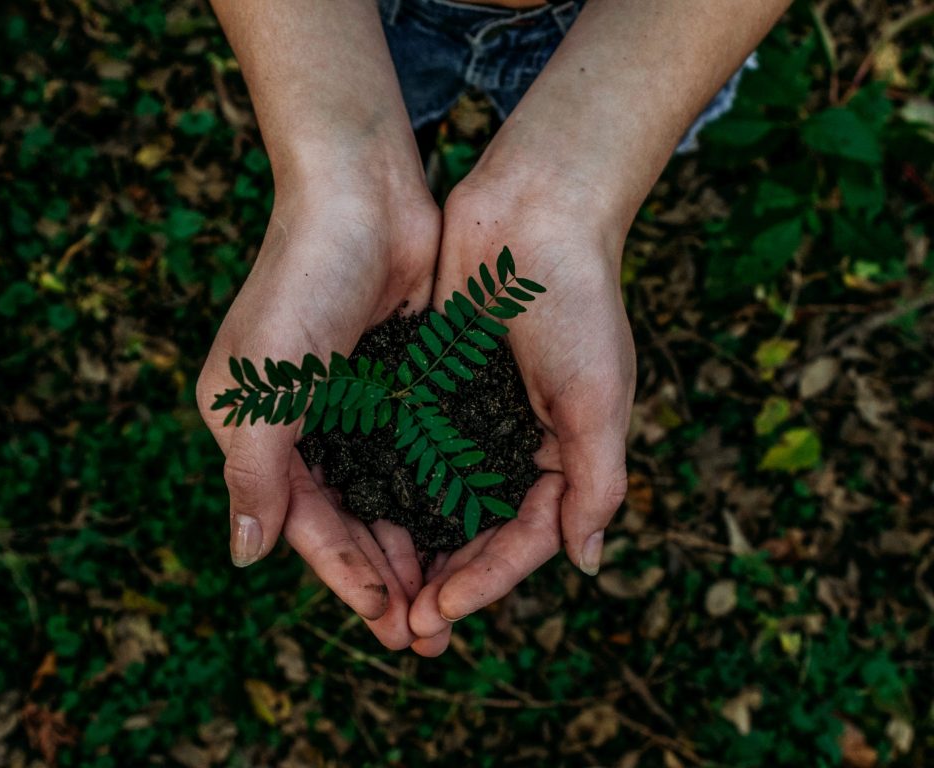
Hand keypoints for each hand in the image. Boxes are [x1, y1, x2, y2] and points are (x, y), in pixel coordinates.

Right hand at [196, 180, 440, 649]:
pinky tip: (466, 529)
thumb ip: (254, 473)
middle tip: (427, 633)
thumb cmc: (302, 283)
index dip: (345, 576)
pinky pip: (418, 454)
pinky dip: (437, 494)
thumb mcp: (263, 386)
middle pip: (348, 520)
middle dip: (385, 576)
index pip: (305, 523)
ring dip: (415, 546)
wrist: (362, 195)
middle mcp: (305, 425)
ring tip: (451, 597)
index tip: (388, 622)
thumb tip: (245, 557)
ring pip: (387, 495)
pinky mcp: (399, 382)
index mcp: (259, 430)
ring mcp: (355, 405)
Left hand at [407, 174, 635, 655]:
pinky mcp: (432, 385)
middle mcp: (514, 443)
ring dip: (410, 545)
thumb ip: (597, 482)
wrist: (534, 212)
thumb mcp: (600, 397)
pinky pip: (408, 447)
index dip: (485, 581)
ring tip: (376, 591)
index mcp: (562, 455)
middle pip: (476, 531)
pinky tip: (357, 515)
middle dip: (443, 580)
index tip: (439, 613)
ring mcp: (470, 416)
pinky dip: (388, 484)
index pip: (524, 539)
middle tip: (403, 627)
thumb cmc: (578, 302)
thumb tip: (586, 563)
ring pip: (436, 499)